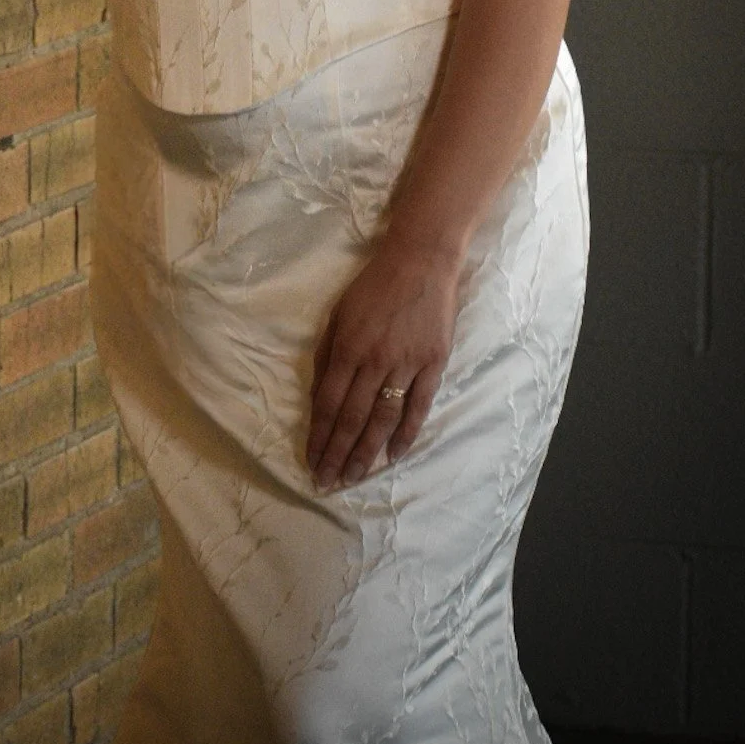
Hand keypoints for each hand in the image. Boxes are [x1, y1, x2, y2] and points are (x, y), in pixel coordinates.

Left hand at [306, 236, 458, 489]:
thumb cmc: (374, 285)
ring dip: (366, 453)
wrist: (421, 261)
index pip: (328, 403)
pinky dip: (406, 434)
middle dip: (337, 453)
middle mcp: (375, 361)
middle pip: (352, 418)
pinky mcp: (433, 364)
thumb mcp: (338, 313)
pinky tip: (394, 455)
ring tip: (354, 477)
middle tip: (327, 482)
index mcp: (347, 347)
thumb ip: (327, 354)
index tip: (311, 460)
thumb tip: (319, 394)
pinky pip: (418, 406)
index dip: (318, 435)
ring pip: (383, 419)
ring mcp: (406, 365)